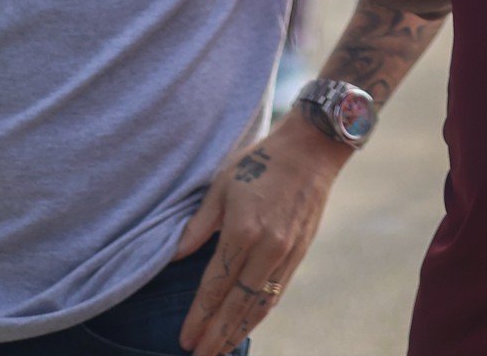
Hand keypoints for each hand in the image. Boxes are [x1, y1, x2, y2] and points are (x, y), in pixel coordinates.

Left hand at [174, 113, 351, 355]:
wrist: (311, 151)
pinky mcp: (300, 254)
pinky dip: (259, 313)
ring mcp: (287, 254)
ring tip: (220, 350)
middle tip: (198, 355)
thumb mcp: (220, 185)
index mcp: (243, 230)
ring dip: (238, 331)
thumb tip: (176, 256)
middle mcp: (268, 248)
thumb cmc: (260, 161)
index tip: (185, 338)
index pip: (216, 285)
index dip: (199, 315)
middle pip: (238, 304)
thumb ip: (199, 225)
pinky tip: (246, 325)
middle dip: (216, 334)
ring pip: (260, 304)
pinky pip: (276, 292)